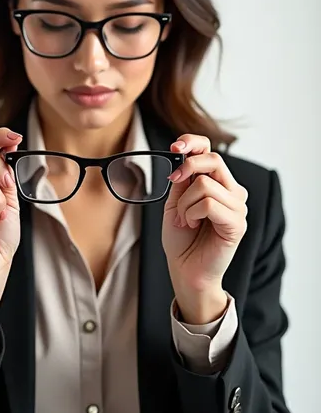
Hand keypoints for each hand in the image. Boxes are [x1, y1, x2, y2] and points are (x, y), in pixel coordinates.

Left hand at [162, 134, 247, 321]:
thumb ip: (183, 179)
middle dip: (187, 167)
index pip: (211, 150)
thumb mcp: (176, 201)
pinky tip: (193, 225)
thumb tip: (182, 154)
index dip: (193, 143)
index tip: (174, 147)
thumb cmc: (181, 238)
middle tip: (174, 182)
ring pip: (205, 185)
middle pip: (213, 159)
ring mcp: (238, 207)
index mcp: (218, 183)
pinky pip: (208, 204)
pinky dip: (192, 213)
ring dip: (185, 203)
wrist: (185, 270)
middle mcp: (232, 191)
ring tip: (186, 219)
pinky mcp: (237, 223)